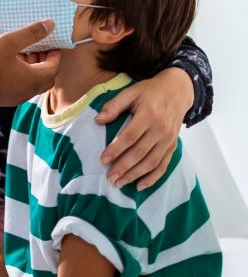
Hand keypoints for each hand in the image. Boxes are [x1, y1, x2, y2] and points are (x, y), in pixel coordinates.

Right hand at [0, 21, 60, 125]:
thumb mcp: (8, 43)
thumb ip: (31, 33)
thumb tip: (51, 24)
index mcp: (34, 78)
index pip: (55, 64)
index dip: (54, 51)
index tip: (49, 39)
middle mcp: (29, 91)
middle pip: (47, 75)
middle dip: (44, 59)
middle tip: (37, 45)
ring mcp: (17, 97)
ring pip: (34, 81)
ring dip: (32, 67)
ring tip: (21, 51)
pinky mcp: (6, 99)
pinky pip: (21, 85)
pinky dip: (21, 74)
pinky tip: (7, 63)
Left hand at [95, 68, 191, 189]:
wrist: (178, 90)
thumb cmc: (150, 91)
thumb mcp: (131, 92)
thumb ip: (114, 106)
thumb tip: (97, 120)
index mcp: (149, 115)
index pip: (129, 137)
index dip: (116, 150)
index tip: (102, 160)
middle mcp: (161, 129)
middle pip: (140, 152)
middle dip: (123, 167)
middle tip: (109, 178)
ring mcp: (169, 139)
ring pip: (152, 162)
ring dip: (135, 175)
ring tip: (120, 183)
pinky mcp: (173, 145)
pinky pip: (164, 165)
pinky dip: (153, 177)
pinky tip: (140, 185)